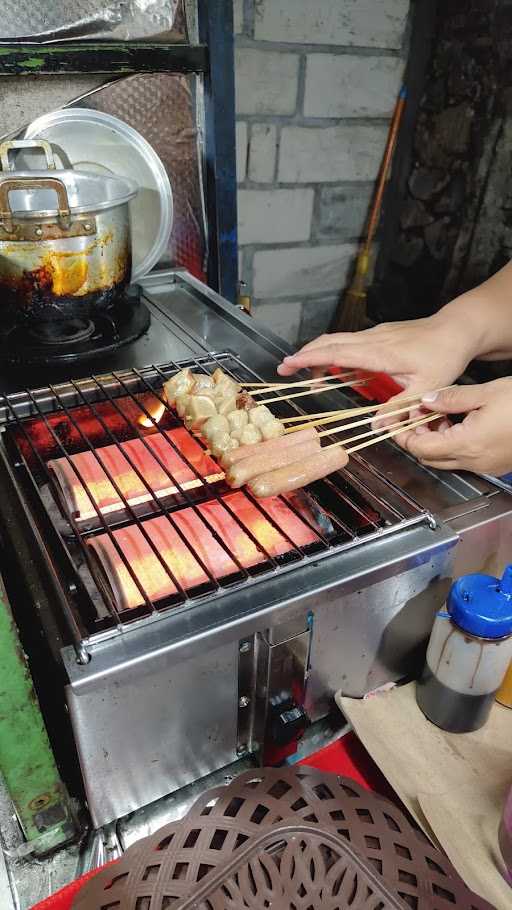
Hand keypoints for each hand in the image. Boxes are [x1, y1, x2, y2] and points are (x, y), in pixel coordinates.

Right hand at [277, 313, 476, 398]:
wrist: (457, 330)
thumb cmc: (444, 356)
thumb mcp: (426, 388)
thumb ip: (399, 408)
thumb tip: (376, 426)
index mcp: (380, 353)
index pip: (337, 352)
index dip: (310, 358)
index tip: (288, 364)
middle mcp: (373, 340)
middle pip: (329, 342)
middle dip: (304, 354)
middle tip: (283, 369)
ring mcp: (375, 335)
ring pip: (337, 340)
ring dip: (318, 354)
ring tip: (307, 376)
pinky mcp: (379, 335)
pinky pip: (349, 342)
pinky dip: (334, 353)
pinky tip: (337, 371)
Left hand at [402, 378, 511, 474]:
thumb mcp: (487, 392)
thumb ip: (452, 398)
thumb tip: (427, 400)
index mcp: (467, 444)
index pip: (420, 448)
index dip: (404, 435)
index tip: (396, 422)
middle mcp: (473, 461)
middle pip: (429, 456)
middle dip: (418, 435)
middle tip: (419, 413)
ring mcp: (484, 466)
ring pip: (446, 459)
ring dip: (436, 440)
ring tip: (441, 414)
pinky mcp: (493, 465)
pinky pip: (463, 459)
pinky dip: (453, 445)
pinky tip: (458, 424)